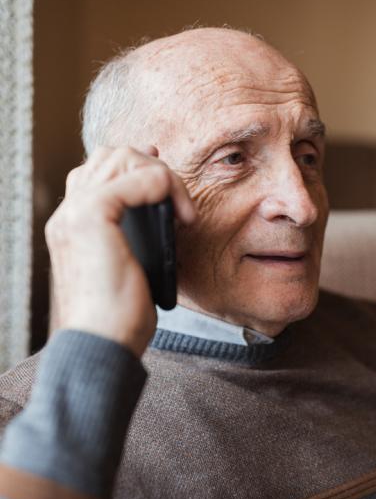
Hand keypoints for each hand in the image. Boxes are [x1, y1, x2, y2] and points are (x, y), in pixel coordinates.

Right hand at [46, 145, 194, 356]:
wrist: (102, 342)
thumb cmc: (118, 315)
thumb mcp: (128, 267)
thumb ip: (133, 237)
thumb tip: (162, 213)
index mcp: (73, 222)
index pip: (99, 170)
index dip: (138, 166)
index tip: (167, 182)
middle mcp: (68, 211)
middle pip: (112, 156)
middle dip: (153, 168)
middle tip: (180, 202)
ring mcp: (75, 211)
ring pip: (124, 158)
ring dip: (164, 177)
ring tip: (184, 214)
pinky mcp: (92, 216)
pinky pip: (138, 177)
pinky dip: (166, 187)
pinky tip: (182, 217)